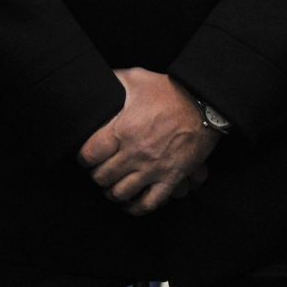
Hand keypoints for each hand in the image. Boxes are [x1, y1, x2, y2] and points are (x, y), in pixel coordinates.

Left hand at [77, 68, 219, 215]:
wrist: (204, 106)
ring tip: (110, 187)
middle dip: (96, 176)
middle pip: (103, 177)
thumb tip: (97, 80)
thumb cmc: (170, 91)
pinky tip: (130, 204)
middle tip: (97, 172)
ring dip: (112, 193)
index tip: (84, 157)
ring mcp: (153, 168)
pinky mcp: (170, 178)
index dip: (83, 158)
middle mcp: (135, 153)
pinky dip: (136, 208)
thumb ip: (114, 81)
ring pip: (121, 193)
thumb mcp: (138, 78)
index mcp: (124, 130)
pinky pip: (149, 203)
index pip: (90, 154)